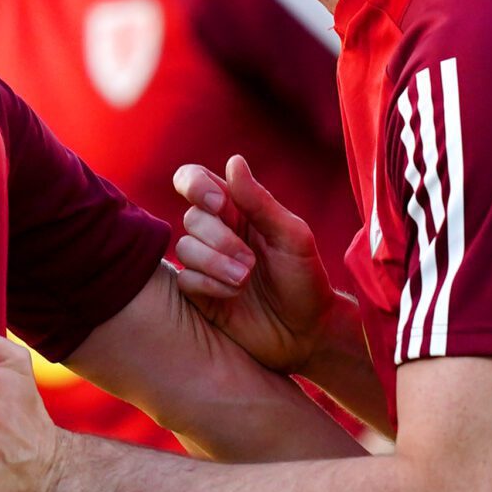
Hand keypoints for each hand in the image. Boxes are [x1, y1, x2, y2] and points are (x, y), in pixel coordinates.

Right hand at [171, 155, 343, 376]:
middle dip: (220, 238)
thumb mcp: (291, 235)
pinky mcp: (199, 293)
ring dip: (216, 263)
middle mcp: (217, 232)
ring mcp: (205, 263)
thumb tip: (233, 160)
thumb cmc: (305, 278)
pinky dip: (209, 285)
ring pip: (185, 247)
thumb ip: (259, 201)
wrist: (306, 332)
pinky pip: (185, 278)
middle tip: (250, 261)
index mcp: (238, 209)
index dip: (195, 185)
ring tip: (245, 279)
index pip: (195, 180)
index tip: (217, 203)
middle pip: (191, 216)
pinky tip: (233, 295)